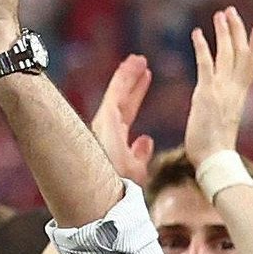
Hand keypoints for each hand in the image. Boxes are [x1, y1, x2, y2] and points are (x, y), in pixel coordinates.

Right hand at [85, 54, 153, 184]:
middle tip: (142, 67)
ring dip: (129, 75)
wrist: (105, 194)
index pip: (128, 113)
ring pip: (119, 94)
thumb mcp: (136, 172)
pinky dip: (125, 76)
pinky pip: (117, 91)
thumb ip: (140, 155)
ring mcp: (106, 124)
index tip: (144, 82)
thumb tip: (147, 139)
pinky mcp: (106, 118)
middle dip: (134, 84)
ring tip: (139, 59)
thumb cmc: (119, 189)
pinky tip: (134, 62)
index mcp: (116, 142)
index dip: (136, 96)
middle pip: (124, 101)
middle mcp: (108, 131)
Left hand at [181, 8, 252, 166]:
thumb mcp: (223, 120)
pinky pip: (206, 65)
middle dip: (237, 29)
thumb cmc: (216, 148)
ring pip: (227, 54)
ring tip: (218, 15)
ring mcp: (222, 90)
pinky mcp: (207, 94)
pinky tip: (196, 34)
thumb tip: (218, 104)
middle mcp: (234, 89)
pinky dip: (202, 48)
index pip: (252, 63)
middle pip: (241, 52)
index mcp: (239, 95)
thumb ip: (223, 106)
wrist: (215, 161)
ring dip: (223, 32)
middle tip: (230, 11)